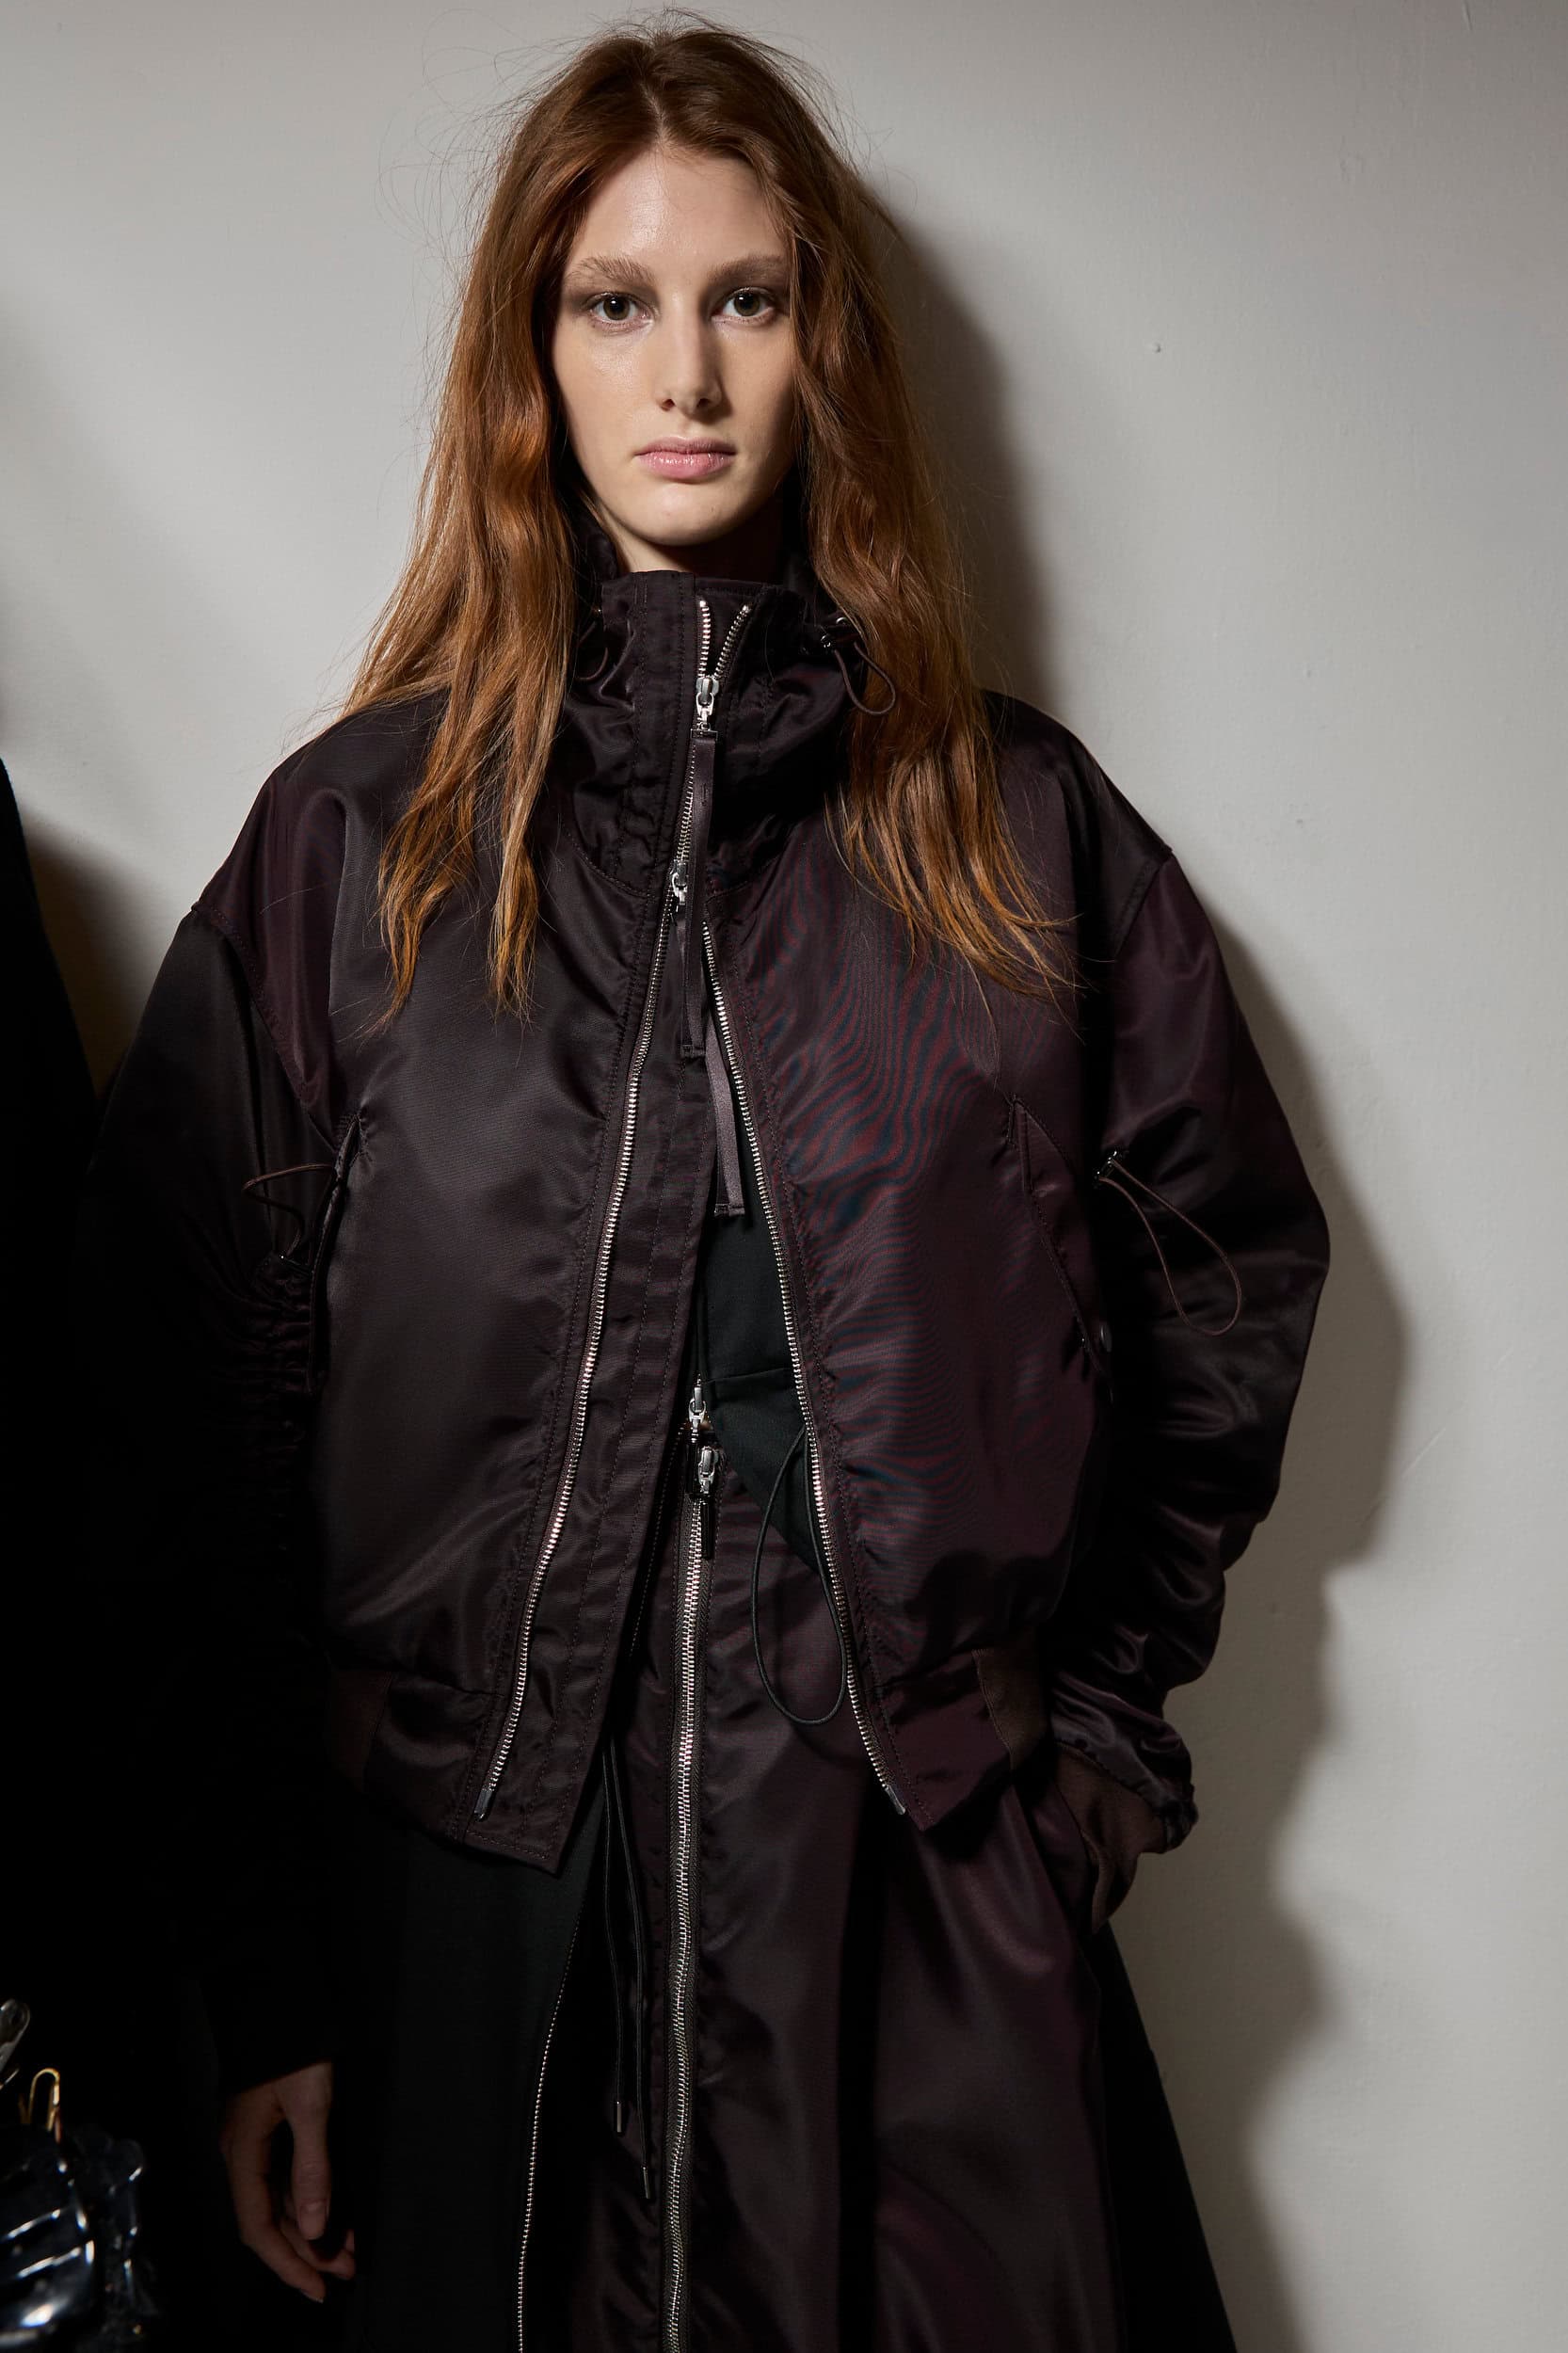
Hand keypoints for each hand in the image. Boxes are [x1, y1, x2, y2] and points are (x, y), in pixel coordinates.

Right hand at [218, 2058, 355, 2301]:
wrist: (279, 1994)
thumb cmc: (294, 2045)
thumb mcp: (311, 2105)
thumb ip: (312, 2168)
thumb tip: (313, 2227)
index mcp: (243, 2153)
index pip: (259, 2228)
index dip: (287, 2264)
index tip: (317, 2289)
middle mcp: (244, 2153)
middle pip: (270, 2219)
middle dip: (307, 2252)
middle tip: (345, 2272)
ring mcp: (256, 2140)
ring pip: (280, 2201)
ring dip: (312, 2229)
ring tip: (349, 2250)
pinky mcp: (272, 2127)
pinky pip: (287, 2177)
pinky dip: (311, 2200)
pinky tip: (336, 2212)